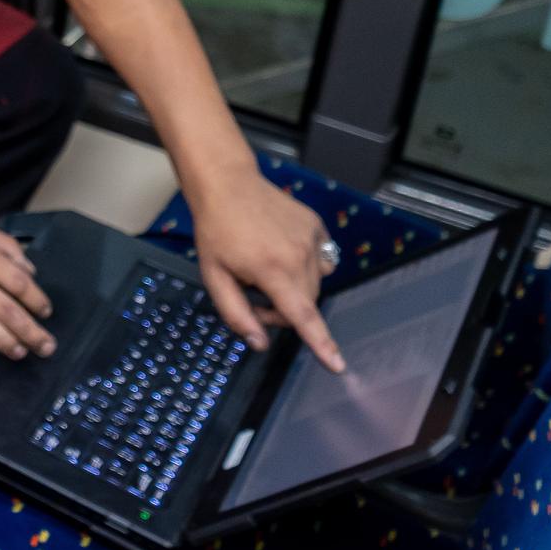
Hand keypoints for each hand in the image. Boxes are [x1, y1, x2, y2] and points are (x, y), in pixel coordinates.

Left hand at [189, 168, 345, 371]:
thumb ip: (235, 313)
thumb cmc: (216, 229)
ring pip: (314, 285)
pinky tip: (281, 253)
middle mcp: (298, 255)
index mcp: (272, 269)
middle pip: (304, 305)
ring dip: (294, 290)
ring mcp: (312, 239)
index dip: (321, 344)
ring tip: (265, 272)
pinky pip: (320, 261)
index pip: (302, 317)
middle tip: (254, 297)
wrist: (228, 184)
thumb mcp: (213, 275)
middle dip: (282, 311)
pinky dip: (304, 267)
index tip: (337, 365)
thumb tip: (259, 343)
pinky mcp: (317, 227)